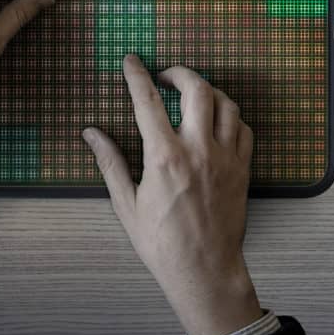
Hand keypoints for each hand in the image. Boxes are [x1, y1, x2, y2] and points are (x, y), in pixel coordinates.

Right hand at [82, 55, 262, 334]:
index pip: (148, 100)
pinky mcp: (243, 169)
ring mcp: (225, 158)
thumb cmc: (162, 243)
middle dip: (179, 72)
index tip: (131, 61)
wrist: (205, 273)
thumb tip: (90, 132)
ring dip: (207, 91)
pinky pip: (243, 128)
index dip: (137, 75)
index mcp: (164, 157)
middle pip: (197, 89)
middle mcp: (198, 150)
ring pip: (225, 103)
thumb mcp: (126, 204)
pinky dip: (230, 116)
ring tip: (191, 94)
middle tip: (164, 75)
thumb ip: (110, 162)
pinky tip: (216, 121)